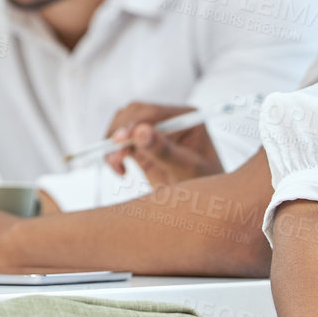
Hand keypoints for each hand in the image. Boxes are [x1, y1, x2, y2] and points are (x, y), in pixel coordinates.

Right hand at [100, 102, 222, 187]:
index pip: (154, 112)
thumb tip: (140, 131)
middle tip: (116, 155)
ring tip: (117, 164)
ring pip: (124, 124)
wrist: (201, 204)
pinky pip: (121, 142)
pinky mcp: (143, 145)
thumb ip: (164, 151)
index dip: (134, 123)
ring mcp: (155, 132)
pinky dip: (114, 153)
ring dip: (114, 143)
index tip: (119, 139)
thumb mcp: (186, 169)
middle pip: (135, 113)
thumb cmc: (204, 184)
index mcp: (186, 117)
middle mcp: (170, 119)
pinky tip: (121, 170)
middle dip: (121, 133)